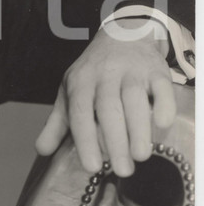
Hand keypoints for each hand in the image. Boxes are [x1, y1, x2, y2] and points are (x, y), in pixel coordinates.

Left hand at [35, 19, 175, 176]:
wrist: (123, 35)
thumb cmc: (94, 73)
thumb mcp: (70, 92)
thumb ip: (57, 123)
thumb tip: (42, 150)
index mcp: (80, 82)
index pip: (80, 112)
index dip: (85, 139)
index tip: (92, 166)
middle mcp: (105, 75)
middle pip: (108, 108)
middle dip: (115, 140)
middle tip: (122, 170)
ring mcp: (132, 72)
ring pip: (134, 99)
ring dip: (138, 128)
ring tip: (141, 156)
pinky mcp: (156, 71)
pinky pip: (161, 87)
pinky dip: (163, 104)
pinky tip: (162, 124)